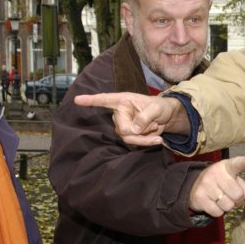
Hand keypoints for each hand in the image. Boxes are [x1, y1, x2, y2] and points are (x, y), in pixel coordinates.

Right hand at [74, 92, 188, 145]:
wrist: (167, 117)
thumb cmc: (160, 107)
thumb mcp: (156, 109)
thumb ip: (145, 117)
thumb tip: (133, 129)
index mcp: (122, 100)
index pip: (104, 100)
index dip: (90, 100)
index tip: (77, 99)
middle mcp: (119, 113)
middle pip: (123, 129)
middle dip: (140, 132)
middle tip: (154, 124)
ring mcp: (123, 125)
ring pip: (128, 139)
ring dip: (145, 138)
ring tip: (156, 129)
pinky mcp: (129, 135)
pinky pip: (134, 143)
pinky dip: (146, 142)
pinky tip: (155, 136)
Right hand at [189, 156, 244, 216]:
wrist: (195, 186)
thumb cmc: (221, 183)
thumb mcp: (235, 183)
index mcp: (227, 166)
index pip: (236, 164)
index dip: (243, 162)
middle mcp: (215, 173)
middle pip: (237, 195)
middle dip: (237, 199)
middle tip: (230, 194)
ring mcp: (206, 184)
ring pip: (228, 205)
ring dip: (227, 206)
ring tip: (221, 198)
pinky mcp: (199, 197)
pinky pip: (218, 212)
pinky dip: (218, 211)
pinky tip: (213, 203)